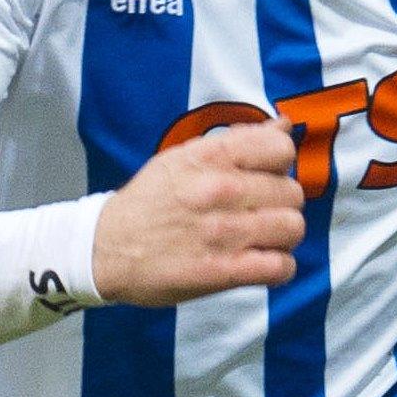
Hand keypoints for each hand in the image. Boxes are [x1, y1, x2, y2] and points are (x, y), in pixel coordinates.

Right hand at [92, 120, 304, 306]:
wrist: (104, 247)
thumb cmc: (149, 200)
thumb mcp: (184, 156)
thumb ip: (237, 141)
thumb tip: (284, 125)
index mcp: (210, 157)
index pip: (280, 148)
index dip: (279, 165)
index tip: (264, 177)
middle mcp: (220, 190)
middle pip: (291, 193)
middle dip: (281, 204)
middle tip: (260, 213)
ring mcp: (223, 232)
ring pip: (292, 228)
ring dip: (283, 236)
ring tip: (263, 239)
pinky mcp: (222, 271)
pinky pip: (280, 267)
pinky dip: (279, 267)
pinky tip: (262, 263)